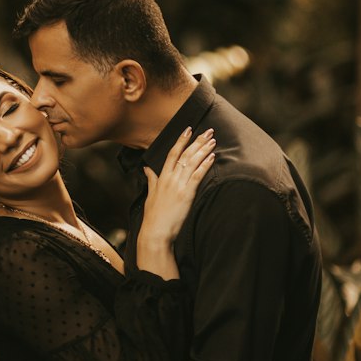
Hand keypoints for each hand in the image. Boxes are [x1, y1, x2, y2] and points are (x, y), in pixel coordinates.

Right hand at [142, 127, 215, 244]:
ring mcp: (178, 185)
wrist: (155, 232)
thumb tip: (146, 168)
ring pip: (192, 162)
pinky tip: (212, 157)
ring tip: (213, 141)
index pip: (172, 153)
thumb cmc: (153, 216)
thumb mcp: (150, 195)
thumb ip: (151, 179)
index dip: (181, 140)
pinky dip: (205, 165)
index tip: (189, 129)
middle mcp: (170, 178)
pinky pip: (197, 176)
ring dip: (204, 150)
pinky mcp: (187, 194)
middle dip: (197, 141)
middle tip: (208, 131)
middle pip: (185, 154)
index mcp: (162, 177)